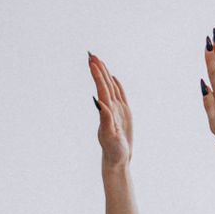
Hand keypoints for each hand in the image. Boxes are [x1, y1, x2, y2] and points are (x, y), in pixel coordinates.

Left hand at [89, 52, 134, 170]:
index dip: (97, 74)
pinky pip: (119, 95)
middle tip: (91, 54)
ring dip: (104, 73)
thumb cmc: (113, 150)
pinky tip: (113, 77)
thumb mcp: (109, 135)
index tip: (91, 62)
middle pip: (104, 84)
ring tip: (98, 60)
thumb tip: (100, 103)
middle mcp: (110, 108)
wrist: (117, 159)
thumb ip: (105, 119)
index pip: (101, 88)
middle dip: (98, 69)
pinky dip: (116, 84)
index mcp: (107, 111)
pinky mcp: (123, 113)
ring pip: (110, 87)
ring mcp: (117, 109)